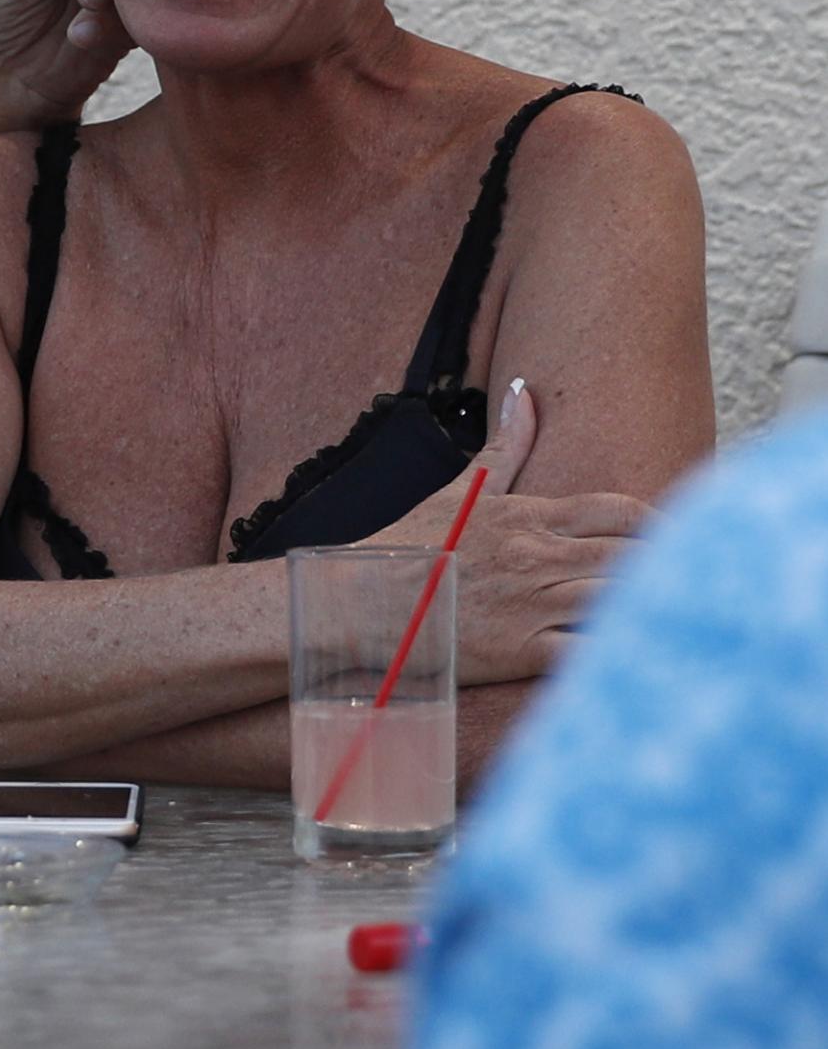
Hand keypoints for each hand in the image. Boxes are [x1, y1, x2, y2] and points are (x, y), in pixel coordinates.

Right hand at [379, 380, 649, 686]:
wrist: (357, 604)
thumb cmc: (407, 548)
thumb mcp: (457, 492)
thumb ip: (503, 448)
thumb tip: (525, 393)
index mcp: (529, 518)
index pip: (622, 511)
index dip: (660, 525)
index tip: (674, 540)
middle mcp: (538, 558)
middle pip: (634, 556)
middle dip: (666, 568)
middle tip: (690, 581)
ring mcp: (532, 605)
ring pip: (620, 599)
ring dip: (651, 607)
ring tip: (672, 617)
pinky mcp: (520, 651)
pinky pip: (588, 652)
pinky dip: (619, 654)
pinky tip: (636, 655)